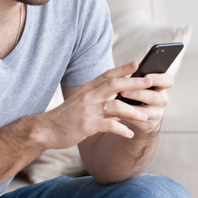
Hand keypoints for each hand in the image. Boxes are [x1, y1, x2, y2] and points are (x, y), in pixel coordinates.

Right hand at [41, 62, 163, 148]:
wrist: (46, 129)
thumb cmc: (66, 116)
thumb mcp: (80, 101)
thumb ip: (96, 96)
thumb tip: (117, 94)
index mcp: (87, 89)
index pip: (107, 74)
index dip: (123, 68)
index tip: (138, 63)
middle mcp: (88, 96)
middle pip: (114, 85)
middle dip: (134, 83)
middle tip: (150, 82)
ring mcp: (87, 110)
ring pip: (115, 106)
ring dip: (133, 112)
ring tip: (146, 117)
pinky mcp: (87, 125)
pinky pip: (109, 126)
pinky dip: (122, 130)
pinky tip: (130, 134)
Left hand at [110, 68, 171, 134]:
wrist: (134, 117)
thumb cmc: (134, 96)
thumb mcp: (136, 85)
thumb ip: (136, 76)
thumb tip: (134, 64)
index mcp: (159, 87)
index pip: (168, 81)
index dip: (159, 79)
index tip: (147, 76)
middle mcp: (161, 100)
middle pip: (155, 97)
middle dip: (139, 93)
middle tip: (124, 90)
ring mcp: (156, 114)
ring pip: (147, 111)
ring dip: (131, 106)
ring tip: (118, 101)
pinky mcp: (148, 124)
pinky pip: (137, 120)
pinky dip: (126, 115)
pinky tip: (116, 111)